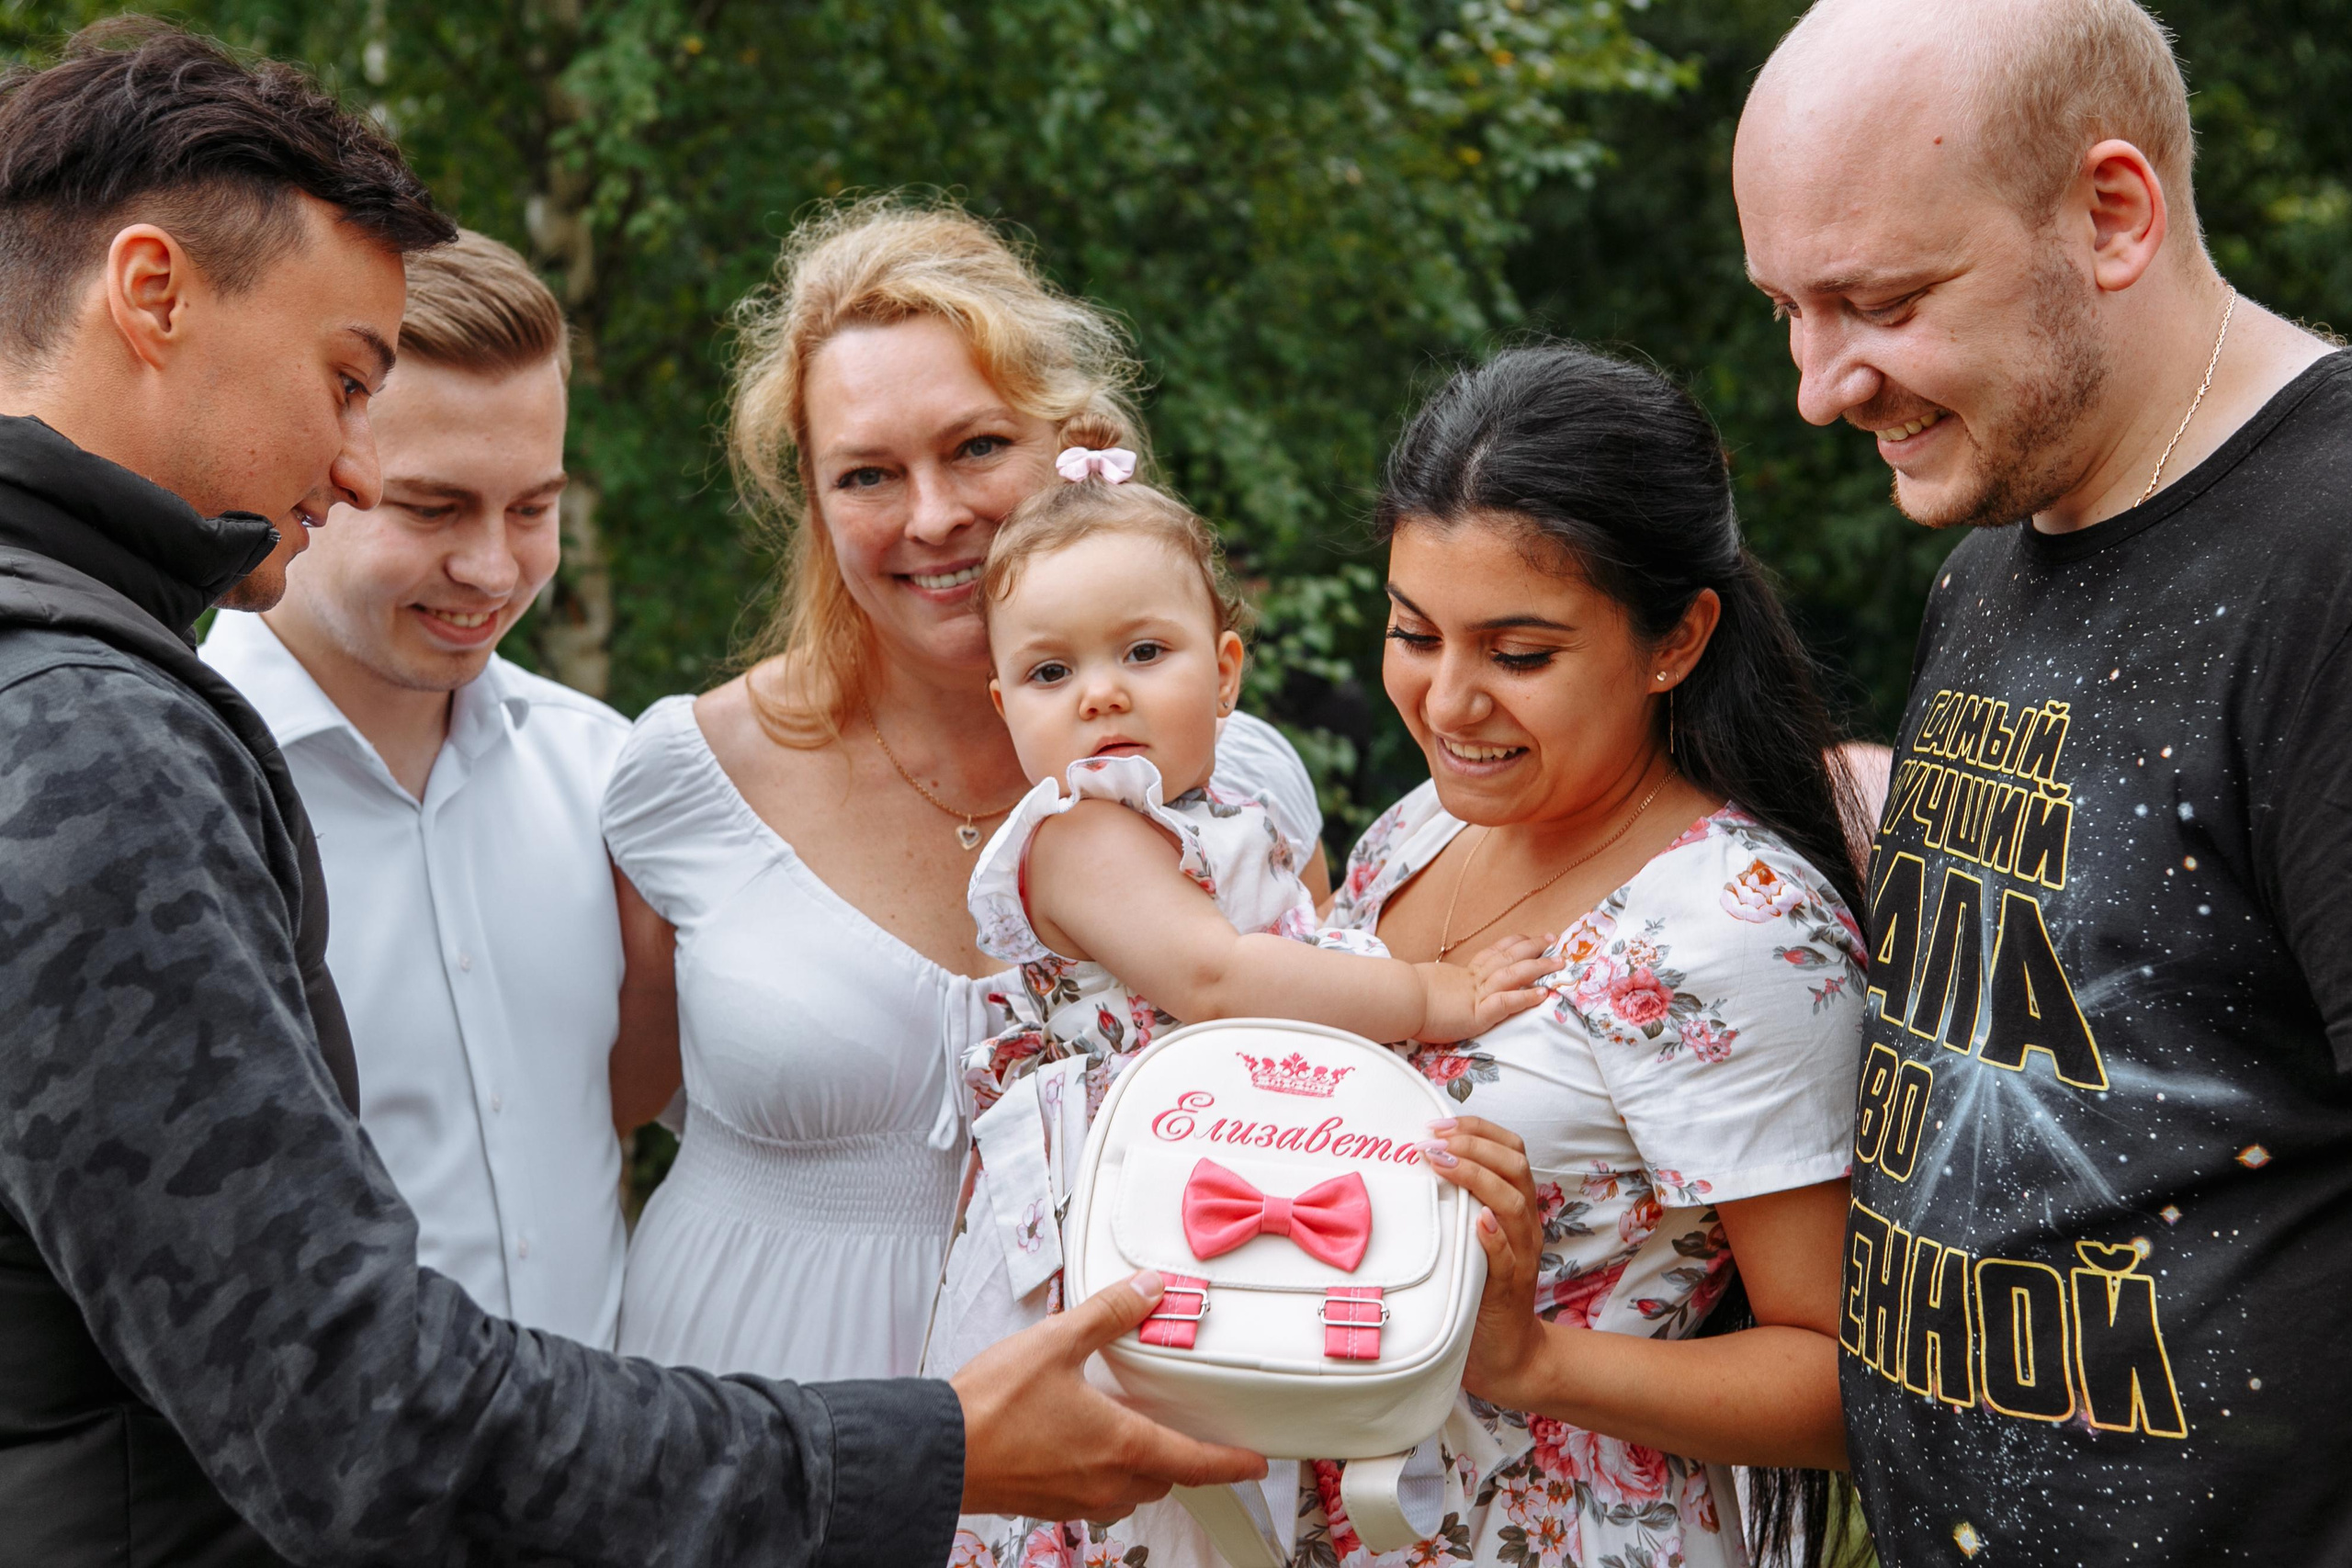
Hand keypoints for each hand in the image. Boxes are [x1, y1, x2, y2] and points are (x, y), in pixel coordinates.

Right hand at [953, 1270, 1268, 1519]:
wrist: (938, 1452)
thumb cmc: (990, 1407)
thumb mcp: (1056, 1342)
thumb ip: (1108, 1313)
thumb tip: (1149, 1289)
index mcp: (1120, 1444)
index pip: (1195, 1463)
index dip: (1231, 1464)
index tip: (1254, 1462)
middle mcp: (1105, 1480)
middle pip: (1164, 1479)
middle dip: (1181, 1460)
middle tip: (1189, 1436)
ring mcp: (1075, 1498)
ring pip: (1130, 1492)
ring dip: (1142, 1469)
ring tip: (1133, 1434)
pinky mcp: (1047, 1503)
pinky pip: (1095, 1496)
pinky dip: (1105, 1475)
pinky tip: (1084, 1445)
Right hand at [1411, 934, 1556, 1042]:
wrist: (1396, 1001)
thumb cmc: (1403, 997)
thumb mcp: (1425, 989)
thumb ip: (1437, 989)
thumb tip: (1433, 989)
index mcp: (1461, 975)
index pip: (1492, 954)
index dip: (1512, 945)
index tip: (1528, 938)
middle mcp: (1472, 980)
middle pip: (1508, 957)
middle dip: (1533, 948)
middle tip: (1552, 940)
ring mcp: (1476, 995)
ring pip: (1514, 974)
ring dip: (1539, 968)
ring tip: (1559, 963)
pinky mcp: (1477, 1014)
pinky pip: (1506, 1002)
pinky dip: (1526, 996)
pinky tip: (1543, 994)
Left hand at [1418, 1115, 1550, 1407]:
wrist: (1506, 1353)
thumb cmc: (1478, 1289)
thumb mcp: (1466, 1237)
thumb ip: (1454, 1203)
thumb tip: (1415, 1164)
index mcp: (1515, 1206)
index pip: (1511, 1149)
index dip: (1479, 1128)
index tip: (1439, 1121)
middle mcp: (1524, 1226)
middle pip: (1515, 1167)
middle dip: (1475, 1144)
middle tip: (1434, 1139)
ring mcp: (1522, 1257)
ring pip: (1515, 1204)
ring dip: (1478, 1178)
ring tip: (1444, 1164)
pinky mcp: (1510, 1290)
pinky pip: (1509, 1258)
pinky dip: (1495, 1237)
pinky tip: (1479, 1221)